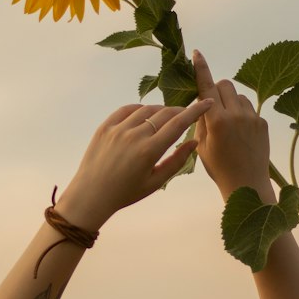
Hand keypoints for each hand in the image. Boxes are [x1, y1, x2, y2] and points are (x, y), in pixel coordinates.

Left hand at [65, 97, 214, 223]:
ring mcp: (118, 129)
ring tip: (166, 116)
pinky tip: (145, 114)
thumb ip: (177, 161)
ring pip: (146, 110)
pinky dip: (139, 109)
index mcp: (149, 151)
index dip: (195, 111)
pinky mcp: (105, 127)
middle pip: (164, 114)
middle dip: (180, 111)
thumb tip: (193, 142)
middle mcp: (134, 135)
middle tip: (187, 114)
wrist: (91, 195)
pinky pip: (126, 110)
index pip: (178, 123)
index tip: (207, 103)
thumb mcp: (155, 182)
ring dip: (160, 110)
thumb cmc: (126, 193)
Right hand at [191, 49, 271, 195]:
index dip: (201, 68)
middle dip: (217, 89)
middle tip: (213, 105)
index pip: (206, 87)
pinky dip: (242, 112)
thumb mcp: (202, 145)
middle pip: (224, 84)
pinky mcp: (263, 123)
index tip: (197, 54)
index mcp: (216, 121)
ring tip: (228, 122)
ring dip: (231, 101)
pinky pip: (250, 107)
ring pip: (238, 94)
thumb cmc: (219, 168)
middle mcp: (235, 115)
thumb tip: (203, 101)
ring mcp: (252, 118)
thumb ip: (201, 119)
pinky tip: (241, 131)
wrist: (247, 184)